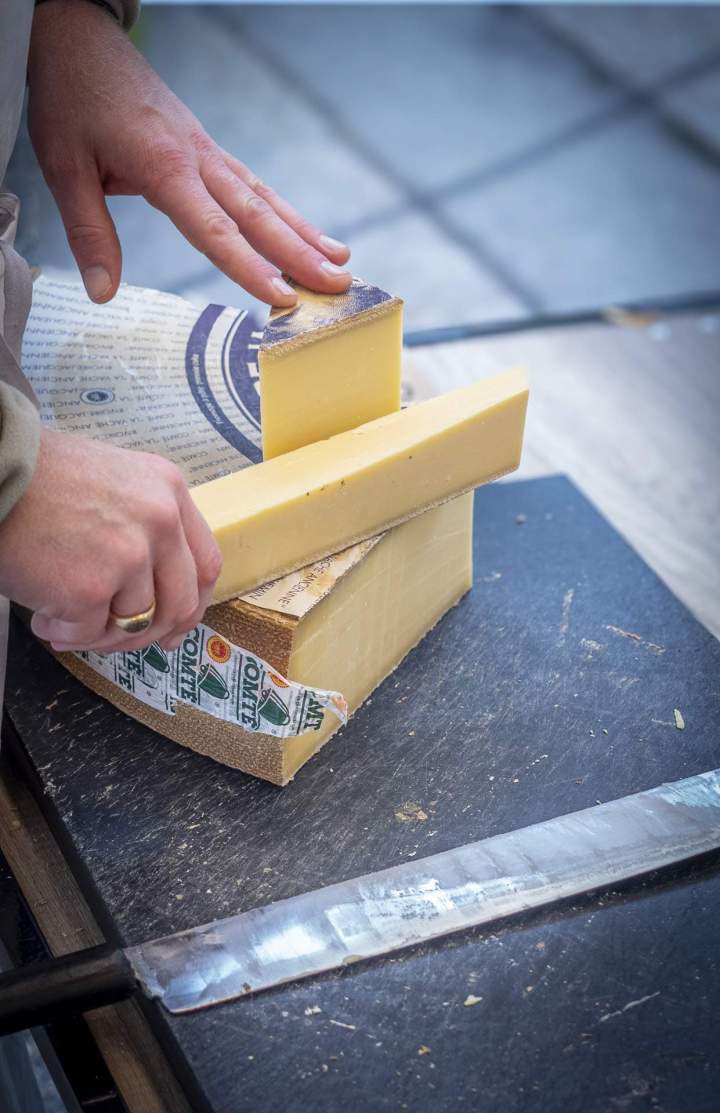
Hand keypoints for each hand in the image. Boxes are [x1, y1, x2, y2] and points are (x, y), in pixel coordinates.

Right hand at [0, 429, 221, 652]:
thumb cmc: (38, 477)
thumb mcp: (114, 480)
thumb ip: (145, 523)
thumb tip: (154, 586)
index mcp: (169, 490)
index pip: (205, 564)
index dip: (193, 605)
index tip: (176, 628)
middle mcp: (159, 521)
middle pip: (179, 603)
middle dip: (148, 633)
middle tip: (115, 640)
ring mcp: (129, 556)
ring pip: (135, 624)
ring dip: (98, 634)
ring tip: (61, 620)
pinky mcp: (90, 588)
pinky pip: (89, 633)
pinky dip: (65, 634)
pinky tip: (42, 616)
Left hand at [27, 0, 350, 306]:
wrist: (79, 37)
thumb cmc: (71, 98)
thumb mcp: (63, 167)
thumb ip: (89, 233)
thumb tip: (103, 292)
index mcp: (164, 166)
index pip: (216, 230)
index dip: (251, 267)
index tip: (282, 298)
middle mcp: (197, 158)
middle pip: (258, 215)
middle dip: (301, 255)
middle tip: (339, 284)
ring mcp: (207, 151)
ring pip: (265, 199)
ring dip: (305, 233)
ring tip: (341, 262)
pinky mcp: (207, 149)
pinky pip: (253, 185)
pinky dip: (284, 211)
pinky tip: (306, 232)